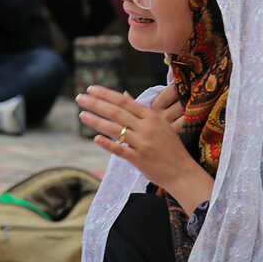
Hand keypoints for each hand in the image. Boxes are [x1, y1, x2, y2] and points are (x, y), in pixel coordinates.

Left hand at [76, 84, 211, 210]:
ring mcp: (143, 144)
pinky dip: (108, 144)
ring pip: (115, 129)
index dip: (106, 94)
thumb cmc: (170, 148)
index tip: (91, 89)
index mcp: (152, 117)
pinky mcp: (140, 159)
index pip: (124, 102)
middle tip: (79, 98)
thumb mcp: (160, 124)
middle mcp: (147, 128)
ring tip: (82, 115)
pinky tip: (95, 138)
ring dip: (96, 121)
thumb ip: (140, 111)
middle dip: (96, 103)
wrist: (183, 172)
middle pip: (117, 112)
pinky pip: (120, 150)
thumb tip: (124, 95)